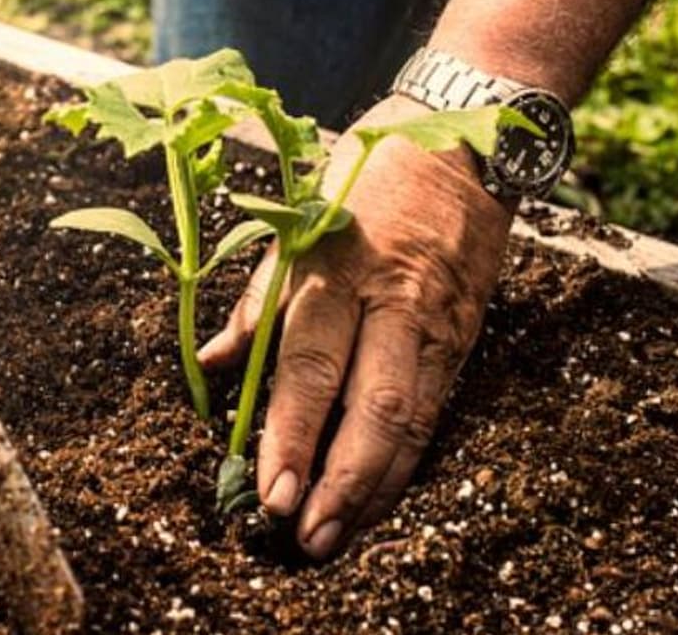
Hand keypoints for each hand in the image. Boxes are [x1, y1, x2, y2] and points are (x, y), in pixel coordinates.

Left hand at [200, 95, 513, 558]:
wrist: (469, 141)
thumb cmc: (365, 176)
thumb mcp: (298, 222)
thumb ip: (256, 302)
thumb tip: (208, 367)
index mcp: (335, 267)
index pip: (309, 366)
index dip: (289, 435)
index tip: (268, 492)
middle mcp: (390, 300)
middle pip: (370, 407)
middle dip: (339, 481)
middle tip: (307, 536)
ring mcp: (436, 320)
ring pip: (412, 420)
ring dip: (376, 486)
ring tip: (340, 534)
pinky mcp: (466, 334)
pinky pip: (438, 408)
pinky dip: (408, 458)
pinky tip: (383, 494)